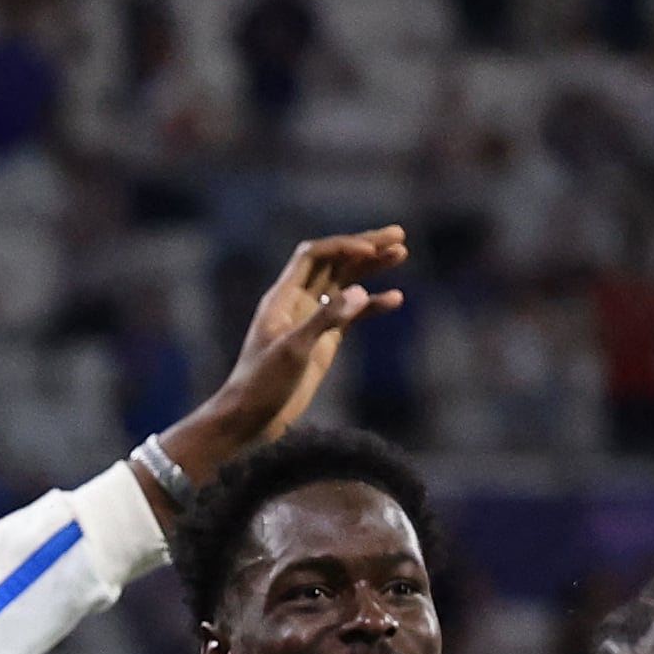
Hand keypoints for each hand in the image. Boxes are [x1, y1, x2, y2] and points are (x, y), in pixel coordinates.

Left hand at [166, 227, 409, 481]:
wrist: (251, 419)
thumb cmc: (262, 384)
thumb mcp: (293, 351)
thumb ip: (325, 320)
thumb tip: (360, 292)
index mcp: (283, 297)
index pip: (315, 256)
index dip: (343, 248)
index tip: (370, 252)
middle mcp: (298, 301)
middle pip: (335, 262)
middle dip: (365, 247)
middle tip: (398, 234)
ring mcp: (312, 320)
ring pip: (346, 283)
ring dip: (372, 268)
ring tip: (402, 253)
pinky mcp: (324, 341)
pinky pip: (352, 315)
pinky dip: (372, 305)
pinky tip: (396, 299)